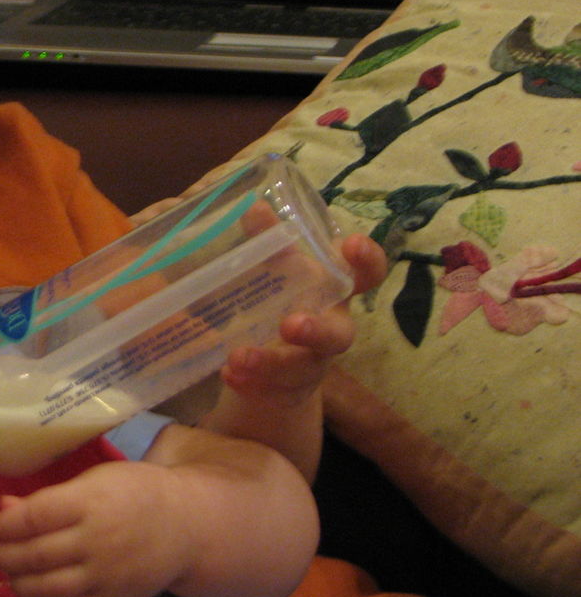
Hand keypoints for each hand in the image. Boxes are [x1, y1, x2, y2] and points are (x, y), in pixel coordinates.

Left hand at [0, 464, 188, 596]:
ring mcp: (104, 575)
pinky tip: (38, 595)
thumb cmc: (134, 492)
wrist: (186, 525)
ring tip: (10, 573)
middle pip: (32, 556)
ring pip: (45, 589)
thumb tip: (2, 509)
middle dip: (1, 557)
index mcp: (87, 502)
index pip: (31, 518)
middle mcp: (94, 541)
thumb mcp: (94, 480)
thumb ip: (48, 499)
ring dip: (17, 584)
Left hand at [219, 233, 385, 405]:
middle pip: (339, 334)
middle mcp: (332, 326)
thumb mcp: (274, 269)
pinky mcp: (290, 388)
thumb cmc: (281, 297)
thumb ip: (268, 242)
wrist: (271, 356)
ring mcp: (313, 362)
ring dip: (271, 362)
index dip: (367, 260)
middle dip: (317, 330)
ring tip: (238, 357)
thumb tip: (254, 206)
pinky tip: (229, 375)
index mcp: (333, 290)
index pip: (366, 274)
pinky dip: (250, 382)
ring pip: (302, 368)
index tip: (353, 244)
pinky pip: (274, 390)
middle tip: (291, 324)